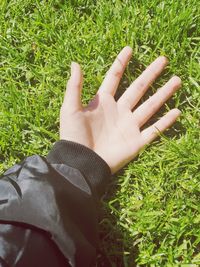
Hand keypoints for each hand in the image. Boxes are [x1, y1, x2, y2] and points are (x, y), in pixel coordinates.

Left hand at [60, 46, 180, 173]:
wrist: (81, 162)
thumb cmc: (73, 136)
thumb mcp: (70, 108)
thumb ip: (74, 87)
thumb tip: (75, 63)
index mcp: (103, 102)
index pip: (114, 77)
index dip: (121, 63)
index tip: (129, 49)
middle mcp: (119, 111)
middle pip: (138, 88)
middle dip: (150, 74)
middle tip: (163, 60)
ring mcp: (129, 126)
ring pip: (150, 106)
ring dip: (163, 93)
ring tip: (176, 80)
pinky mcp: (136, 142)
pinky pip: (154, 130)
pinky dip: (165, 122)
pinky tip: (176, 112)